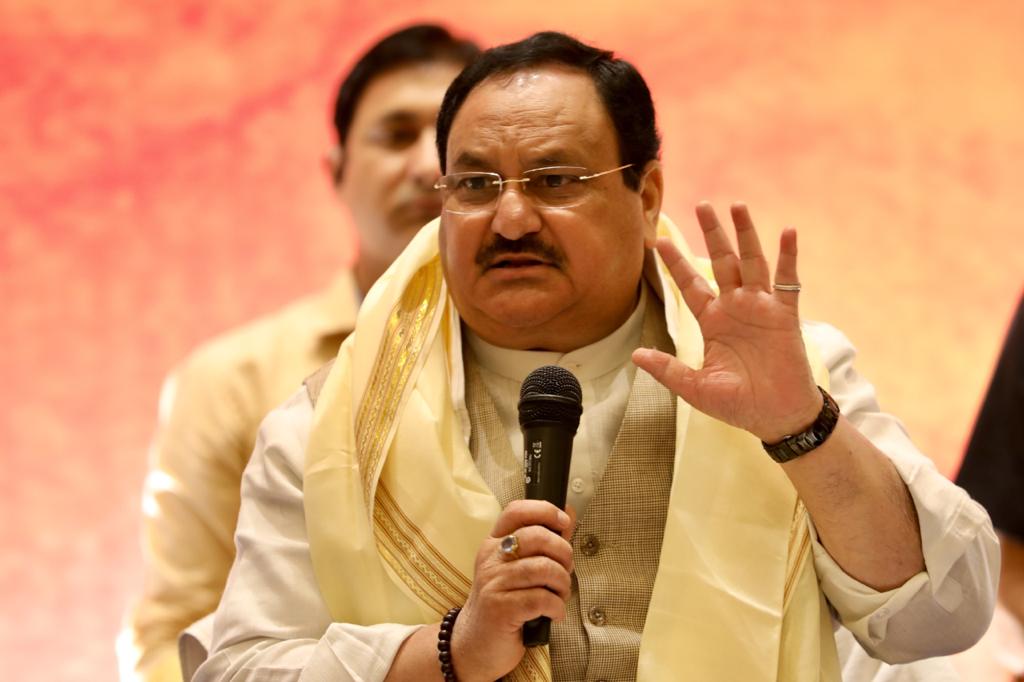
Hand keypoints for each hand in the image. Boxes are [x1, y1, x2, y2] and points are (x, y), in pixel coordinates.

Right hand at [451, 500, 574, 681]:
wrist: (474, 646)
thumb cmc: (503, 605)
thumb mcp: (518, 571)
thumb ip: (543, 544)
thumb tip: (569, 515)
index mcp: (494, 545)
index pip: (516, 511)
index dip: (545, 511)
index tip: (564, 522)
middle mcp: (490, 559)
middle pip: (536, 537)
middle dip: (563, 552)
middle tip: (566, 570)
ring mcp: (493, 583)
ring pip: (543, 568)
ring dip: (563, 583)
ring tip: (561, 595)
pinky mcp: (501, 608)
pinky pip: (542, 598)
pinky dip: (557, 606)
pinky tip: (555, 613)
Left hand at [633, 202, 821, 442]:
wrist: (777, 418)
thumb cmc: (739, 405)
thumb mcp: (696, 388)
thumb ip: (668, 370)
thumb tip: (635, 356)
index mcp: (712, 322)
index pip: (690, 284)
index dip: (676, 262)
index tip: (657, 240)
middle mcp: (735, 308)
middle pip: (721, 262)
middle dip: (712, 234)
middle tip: (701, 205)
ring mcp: (761, 308)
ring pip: (752, 262)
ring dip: (745, 234)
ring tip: (737, 206)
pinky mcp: (785, 316)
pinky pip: (787, 281)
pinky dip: (788, 257)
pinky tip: (787, 232)